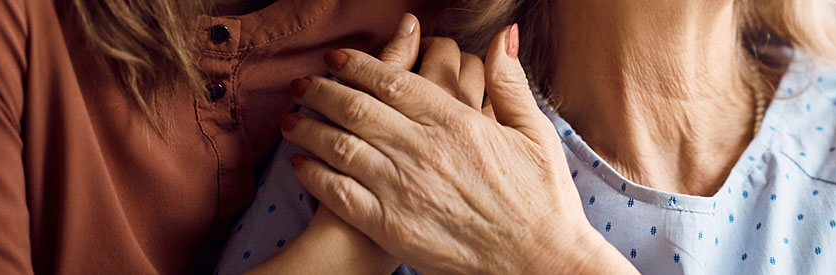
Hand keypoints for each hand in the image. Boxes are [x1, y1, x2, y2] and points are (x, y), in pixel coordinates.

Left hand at [281, 15, 631, 273]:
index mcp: (458, 123)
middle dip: (322, 90)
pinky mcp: (393, 227)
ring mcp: (405, 190)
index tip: (336, 58)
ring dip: (308, 128)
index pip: (393, 82)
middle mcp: (425, 151)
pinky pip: (340, 194)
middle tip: (302, 83)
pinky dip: (314, 175)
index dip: (358, 65)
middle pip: (356, 108)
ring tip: (290, 120)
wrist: (542, 262)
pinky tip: (301, 165)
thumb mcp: (536, 133)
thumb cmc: (544, 199)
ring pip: (340, 146)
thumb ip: (510, 83)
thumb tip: (502, 36)